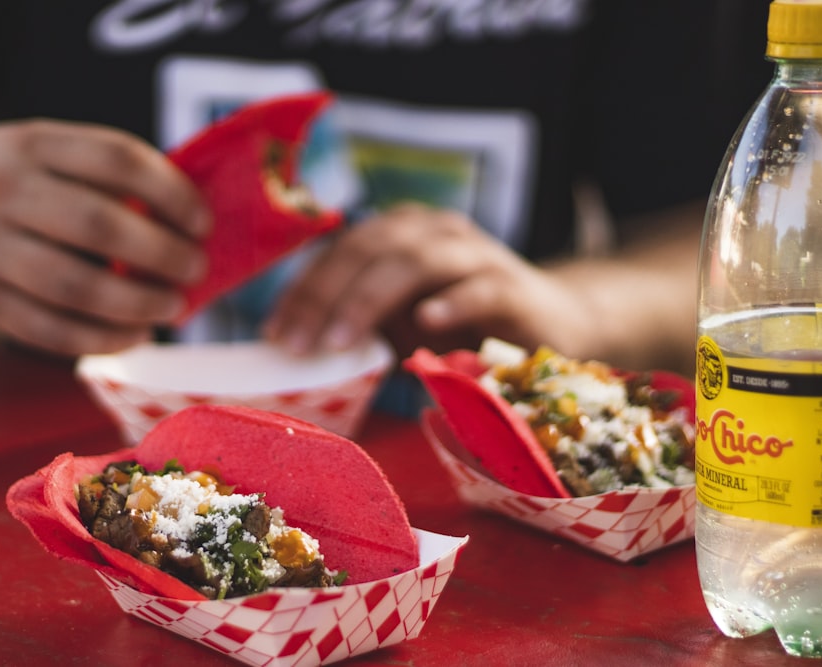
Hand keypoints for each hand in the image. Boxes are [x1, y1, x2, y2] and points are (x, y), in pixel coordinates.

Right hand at [0, 119, 211, 354]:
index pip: (117, 159)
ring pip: (78, 287)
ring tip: (172, 306)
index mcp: (28, 143)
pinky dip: (102, 338)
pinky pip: (50, 330)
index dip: (172, 192)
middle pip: (102, 226)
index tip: (202, 221)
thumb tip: (182, 216)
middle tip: (195, 268)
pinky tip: (133, 334)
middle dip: (164, 253)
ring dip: (139, 303)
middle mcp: (1, 191)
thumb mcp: (29, 149)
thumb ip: (93, 171)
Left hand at [263, 203, 597, 360]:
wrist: (548, 322)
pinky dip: (450, 303)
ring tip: (338, 340)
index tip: (272, 333)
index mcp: (399, 233)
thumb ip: (359, 326)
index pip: (339, 252)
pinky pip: (478, 288)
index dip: (303, 289)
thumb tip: (295, 348)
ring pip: (413, 262)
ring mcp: (474, 254)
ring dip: (369, 300)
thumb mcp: (400, 325)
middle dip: (324, 296)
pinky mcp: (511, 285)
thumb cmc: (461, 326)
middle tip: (295, 343)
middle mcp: (432, 231)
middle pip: (367, 250)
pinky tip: (424, 323)